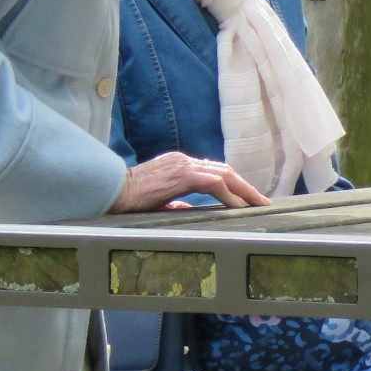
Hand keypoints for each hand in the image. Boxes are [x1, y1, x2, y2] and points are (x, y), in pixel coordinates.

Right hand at [110, 152, 270, 212]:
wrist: (108, 192)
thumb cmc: (128, 200)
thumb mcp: (158, 200)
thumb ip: (177, 202)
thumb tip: (191, 210)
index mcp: (179, 164)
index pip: (214, 172)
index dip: (234, 184)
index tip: (247, 198)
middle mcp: (184, 160)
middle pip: (224, 170)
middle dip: (246, 186)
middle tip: (262, 201)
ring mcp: (183, 165)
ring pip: (224, 174)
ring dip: (244, 190)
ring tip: (258, 204)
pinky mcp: (180, 175)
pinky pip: (212, 184)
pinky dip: (228, 194)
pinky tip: (239, 206)